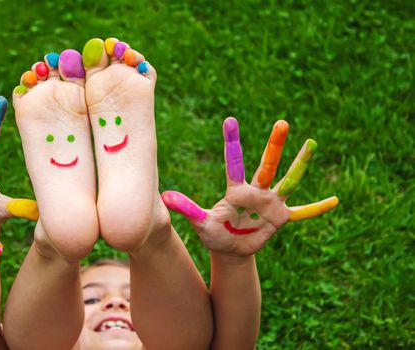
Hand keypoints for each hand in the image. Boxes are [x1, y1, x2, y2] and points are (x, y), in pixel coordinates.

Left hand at [162, 117, 337, 256]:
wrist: (230, 250)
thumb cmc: (214, 234)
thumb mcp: (201, 223)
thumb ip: (187, 209)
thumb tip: (164, 196)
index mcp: (236, 190)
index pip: (234, 162)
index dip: (232, 143)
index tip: (229, 120)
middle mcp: (257, 192)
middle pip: (267, 165)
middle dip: (275, 145)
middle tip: (282, 123)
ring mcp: (271, 203)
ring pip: (288, 180)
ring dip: (300, 164)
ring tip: (311, 144)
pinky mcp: (281, 218)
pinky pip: (303, 212)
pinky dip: (317, 208)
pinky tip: (335, 200)